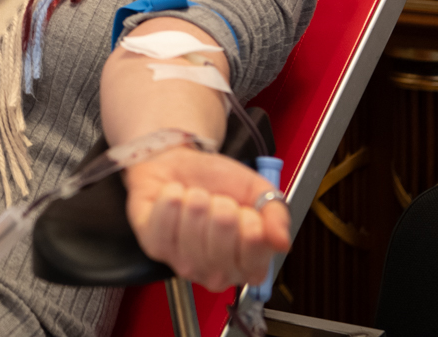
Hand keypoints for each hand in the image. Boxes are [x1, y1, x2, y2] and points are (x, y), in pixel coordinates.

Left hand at [122, 146, 290, 290]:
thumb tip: (281, 241)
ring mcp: (183, 263)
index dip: (250, 224)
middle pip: (222, 242)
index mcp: (247, 265)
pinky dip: (170, 199)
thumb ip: (277, 214)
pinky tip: (174, 196)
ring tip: (194, 196)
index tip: (243, 209)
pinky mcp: (155, 247)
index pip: (255, 255)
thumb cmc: (218, 182)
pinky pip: (163, 223)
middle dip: (220, 207)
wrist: (182, 163)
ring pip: (192, 230)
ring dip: (194, 200)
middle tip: (217, 200)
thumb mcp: (257, 190)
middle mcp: (216, 273)